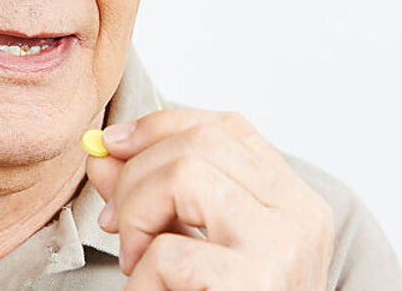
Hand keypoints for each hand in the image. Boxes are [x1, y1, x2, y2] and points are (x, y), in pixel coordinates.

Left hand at [85, 110, 334, 289]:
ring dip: (139, 217)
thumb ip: (151, 198)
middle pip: (200, 143)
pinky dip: (143, 276)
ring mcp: (284, 251)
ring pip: (185, 175)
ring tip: (141, 264)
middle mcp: (302, 217)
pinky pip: (172, 252)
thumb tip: (100, 152)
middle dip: (137, 174)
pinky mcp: (255, 286)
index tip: (114, 148)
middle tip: (119, 226)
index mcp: (295, 202)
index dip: (162, 127)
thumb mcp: (188, 248)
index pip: (227, 128)